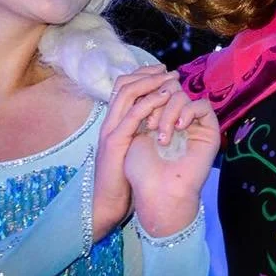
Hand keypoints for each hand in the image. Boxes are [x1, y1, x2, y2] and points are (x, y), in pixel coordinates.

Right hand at [91, 65, 178, 241]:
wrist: (106, 204)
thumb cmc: (122, 180)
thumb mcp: (130, 150)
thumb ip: (138, 133)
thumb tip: (156, 119)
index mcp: (112, 123)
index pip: (122, 87)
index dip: (142, 75)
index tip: (162, 71)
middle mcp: (109, 122)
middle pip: (123, 84)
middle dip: (148, 73)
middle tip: (169, 71)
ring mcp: (110, 130)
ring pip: (127, 93)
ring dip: (151, 82)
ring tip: (170, 79)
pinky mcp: (115, 142)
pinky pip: (133, 115)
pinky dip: (150, 102)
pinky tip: (165, 98)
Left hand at [123, 81, 220, 237]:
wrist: (156, 192)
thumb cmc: (141, 169)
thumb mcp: (131, 132)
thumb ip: (139, 107)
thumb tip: (148, 83)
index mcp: (158, 116)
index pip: (156, 88)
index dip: (146, 91)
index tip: (137, 111)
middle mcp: (176, 117)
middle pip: (169, 88)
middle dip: (155, 102)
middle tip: (149, 126)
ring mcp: (193, 123)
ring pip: (183, 95)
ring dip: (167, 112)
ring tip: (162, 136)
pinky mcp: (209, 130)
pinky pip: (202, 105)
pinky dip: (188, 111)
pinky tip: (178, 128)